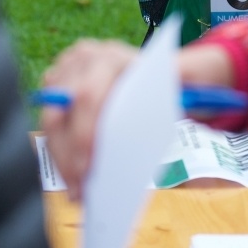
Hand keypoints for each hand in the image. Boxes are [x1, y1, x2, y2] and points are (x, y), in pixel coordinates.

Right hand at [42, 39, 237, 200]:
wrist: (153, 71)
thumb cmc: (167, 82)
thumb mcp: (180, 82)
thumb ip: (186, 90)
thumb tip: (197, 105)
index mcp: (111, 56)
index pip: (88, 96)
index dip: (84, 135)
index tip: (90, 168)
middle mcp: (83, 58)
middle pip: (61, 111)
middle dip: (69, 156)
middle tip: (81, 191)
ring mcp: (65, 71)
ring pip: (51, 121)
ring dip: (62, 160)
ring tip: (78, 192)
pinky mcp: (56, 88)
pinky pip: (50, 126)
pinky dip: (59, 153)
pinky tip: (73, 176)